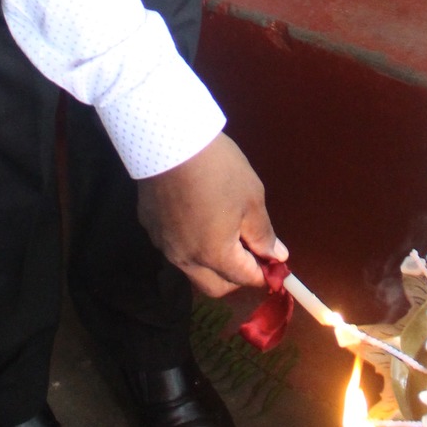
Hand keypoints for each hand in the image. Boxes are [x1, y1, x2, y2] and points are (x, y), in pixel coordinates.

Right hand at [138, 131, 286, 296]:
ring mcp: (164, 245)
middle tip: (249, 251)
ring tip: (222, 230)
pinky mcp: (150, 227)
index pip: (245, 279)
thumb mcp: (251, 199)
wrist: (167, 140)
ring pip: (192, 269)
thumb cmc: (218, 169)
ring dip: (212, 262)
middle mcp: (186, 260)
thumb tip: (276, 256)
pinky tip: (195, 215)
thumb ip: (264, 234)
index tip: (275, 261)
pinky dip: (191, 243)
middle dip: (236, 277)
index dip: (265, 272)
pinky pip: (175, 247)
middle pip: (216, 286)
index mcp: (215, 256)